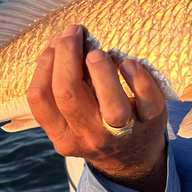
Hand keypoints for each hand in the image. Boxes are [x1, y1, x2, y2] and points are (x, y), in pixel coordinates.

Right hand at [26, 25, 167, 191]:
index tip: (57, 40)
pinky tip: (128, 62)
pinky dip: (138, 77)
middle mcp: (89, 137)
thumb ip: (65, 86)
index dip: (45, 63)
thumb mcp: (73, 117)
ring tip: (98, 52)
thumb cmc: (97, 125)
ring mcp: (122, 133)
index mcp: (63, 135)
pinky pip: (148, 100)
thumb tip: (64, 40)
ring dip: (101, 70)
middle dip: (68, 55)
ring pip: (111, 104)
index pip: (40, 98)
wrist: (133, 159)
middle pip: (68, 94)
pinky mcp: (151, 122)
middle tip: (74, 33)